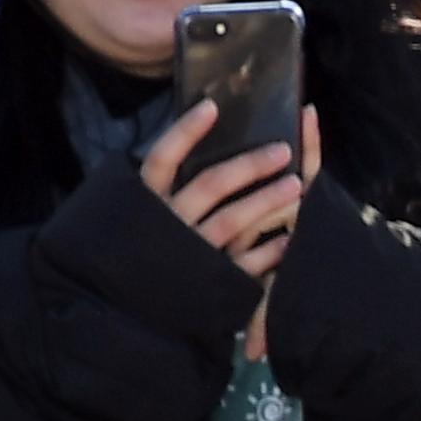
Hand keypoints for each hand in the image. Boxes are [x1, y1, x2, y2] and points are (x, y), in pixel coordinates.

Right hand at [143, 100, 319, 283]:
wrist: (123, 313)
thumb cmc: (136, 253)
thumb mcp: (133, 216)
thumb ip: (160, 186)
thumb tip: (191, 147)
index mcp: (144, 202)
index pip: (163, 158)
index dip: (185, 132)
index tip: (212, 107)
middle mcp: (167, 225)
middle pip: (210, 185)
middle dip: (249, 165)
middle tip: (283, 150)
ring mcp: (190, 253)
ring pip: (233, 221)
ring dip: (268, 201)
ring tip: (297, 184)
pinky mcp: (211, 283)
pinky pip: (247, 264)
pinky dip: (272, 251)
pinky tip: (292, 237)